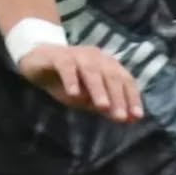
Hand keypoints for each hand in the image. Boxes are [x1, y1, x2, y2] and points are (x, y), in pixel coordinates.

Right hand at [18, 43, 143, 121]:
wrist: (38, 61)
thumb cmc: (69, 81)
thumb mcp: (88, 98)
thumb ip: (106, 107)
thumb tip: (128, 119)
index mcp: (109, 66)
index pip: (126, 81)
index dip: (132, 98)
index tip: (137, 116)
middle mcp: (97, 58)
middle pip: (111, 76)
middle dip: (118, 97)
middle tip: (120, 116)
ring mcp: (78, 55)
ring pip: (91, 71)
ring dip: (98, 89)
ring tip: (102, 106)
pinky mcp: (58, 56)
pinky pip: (67, 67)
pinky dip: (71, 79)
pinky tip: (73, 93)